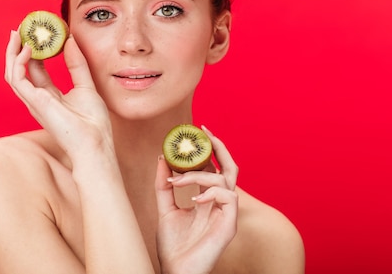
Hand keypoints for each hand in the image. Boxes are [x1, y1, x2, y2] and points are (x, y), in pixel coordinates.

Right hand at [4, 30, 112, 160]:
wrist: (95, 144)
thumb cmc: (93, 123)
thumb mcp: (86, 85)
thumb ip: (77, 64)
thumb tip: (70, 40)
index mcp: (49, 96)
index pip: (36, 69)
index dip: (34, 51)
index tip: (38, 32)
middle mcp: (38, 99)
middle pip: (20, 70)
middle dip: (17, 49)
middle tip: (20, 28)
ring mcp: (34, 102)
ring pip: (13, 74)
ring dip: (12, 53)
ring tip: (17, 33)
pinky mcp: (34, 102)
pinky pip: (18, 79)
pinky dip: (19, 62)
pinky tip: (27, 48)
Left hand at [154, 126, 238, 273]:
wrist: (176, 272)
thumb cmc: (173, 247)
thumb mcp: (165, 209)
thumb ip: (164, 185)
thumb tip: (162, 158)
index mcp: (208, 199)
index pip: (215, 168)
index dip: (209, 149)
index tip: (196, 131)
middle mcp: (220, 203)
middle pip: (230, 167)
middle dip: (220, 146)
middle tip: (204, 132)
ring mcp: (227, 214)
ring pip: (225, 179)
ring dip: (199, 175)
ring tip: (177, 181)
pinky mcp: (230, 224)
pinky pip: (229, 197)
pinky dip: (211, 192)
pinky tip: (194, 200)